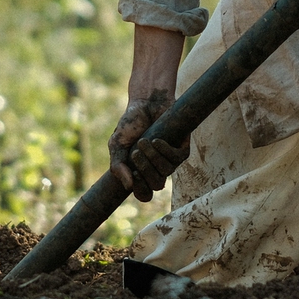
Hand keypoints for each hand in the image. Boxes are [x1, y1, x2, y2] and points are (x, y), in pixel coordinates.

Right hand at [109, 86, 188, 201]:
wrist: (145, 103)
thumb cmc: (131, 124)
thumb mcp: (116, 144)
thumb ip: (117, 165)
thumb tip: (128, 186)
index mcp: (141, 173)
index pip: (145, 195)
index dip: (141, 190)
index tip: (133, 174)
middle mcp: (157, 170)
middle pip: (156, 185)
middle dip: (145, 169)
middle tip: (135, 153)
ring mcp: (170, 161)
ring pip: (166, 172)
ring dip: (153, 156)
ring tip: (144, 141)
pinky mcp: (182, 150)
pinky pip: (176, 158)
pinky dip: (164, 149)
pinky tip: (156, 139)